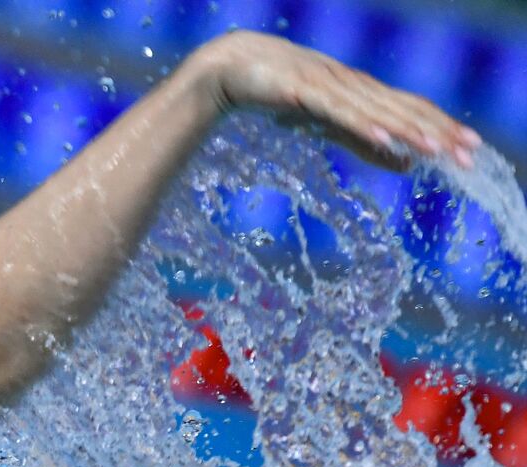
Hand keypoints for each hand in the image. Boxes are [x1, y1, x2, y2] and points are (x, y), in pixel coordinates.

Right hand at [189, 30, 480, 170]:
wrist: (232, 67)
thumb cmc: (279, 92)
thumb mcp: (329, 123)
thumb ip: (365, 143)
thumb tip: (406, 164)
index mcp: (361, 93)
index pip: (410, 111)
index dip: (441, 127)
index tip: (469, 148)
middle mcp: (352, 86)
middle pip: (403, 110)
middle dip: (438, 131)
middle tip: (468, 152)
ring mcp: (329, 87)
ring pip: (376, 112)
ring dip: (408, 130)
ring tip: (436, 148)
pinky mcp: (304, 93)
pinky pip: (338, 112)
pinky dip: (363, 125)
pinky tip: (384, 139)